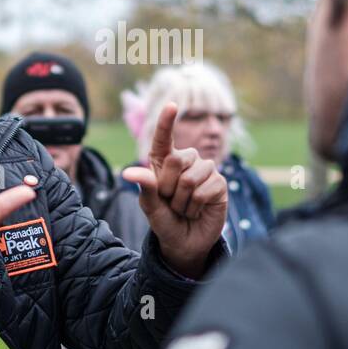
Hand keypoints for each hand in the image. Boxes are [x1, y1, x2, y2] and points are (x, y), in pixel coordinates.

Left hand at [122, 103, 227, 278]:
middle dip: (169, 188)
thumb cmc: (164, 221)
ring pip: (190, 178)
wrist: (184, 243)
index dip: (166, 122)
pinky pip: (205, 189)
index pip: (163, 138)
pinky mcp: (219, 183)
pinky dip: (196, 206)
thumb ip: (144, 187)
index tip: (172, 105)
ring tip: (184, 208)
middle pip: (176, 160)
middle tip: (171, 202)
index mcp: (163, 162)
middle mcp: (186, 161)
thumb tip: (128, 173)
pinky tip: (198, 210)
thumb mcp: (150, 207)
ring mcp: (204, 170)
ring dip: (183, 201)